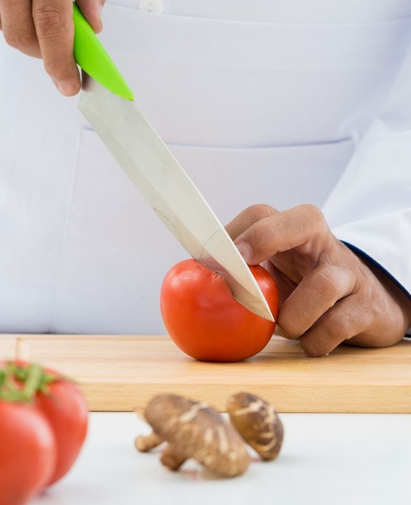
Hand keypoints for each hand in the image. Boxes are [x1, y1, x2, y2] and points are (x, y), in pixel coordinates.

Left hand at [226, 204, 410, 355]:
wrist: (363, 309)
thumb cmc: (303, 288)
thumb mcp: (273, 273)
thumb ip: (241, 272)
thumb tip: (191, 280)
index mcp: (294, 231)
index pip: (262, 213)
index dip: (235, 230)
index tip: (210, 258)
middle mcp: (324, 243)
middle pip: (305, 220)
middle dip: (265, 239)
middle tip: (240, 268)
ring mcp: (349, 273)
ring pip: (323, 286)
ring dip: (292, 317)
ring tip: (282, 328)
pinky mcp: (365, 308)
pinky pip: (335, 327)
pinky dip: (313, 342)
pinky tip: (306, 342)